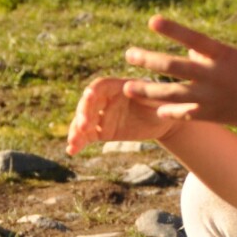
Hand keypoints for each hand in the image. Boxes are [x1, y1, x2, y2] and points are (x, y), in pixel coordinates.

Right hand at [65, 73, 187, 155]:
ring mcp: (102, 115)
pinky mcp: (102, 131)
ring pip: (84, 122)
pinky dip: (78, 142)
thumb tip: (132, 89)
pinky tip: (71, 151)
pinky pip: (87, 136)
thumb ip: (147, 93)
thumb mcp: (160, 98)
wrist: (164, 120)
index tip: (89, 96)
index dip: (94, 91)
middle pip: (88, 104)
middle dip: (83, 114)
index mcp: (118, 85)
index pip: (100, 86)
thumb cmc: (164, 103)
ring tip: (72, 143)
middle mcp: (106, 99)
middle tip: (82, 126)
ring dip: (76, 131)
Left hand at [122, 15, 236, 134]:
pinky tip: (156, 109)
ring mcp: (211, 98)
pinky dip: (169, 111)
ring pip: (171, 93)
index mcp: (223, 55)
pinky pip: (184, 113)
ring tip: (128, 87)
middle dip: (148, 60)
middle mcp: (214, 76)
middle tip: (128, 54)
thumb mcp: (234, 57)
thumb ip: (207, 54)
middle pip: (174, 67)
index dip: (173, 29)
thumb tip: (184, 55)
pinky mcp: (211, 115)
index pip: (193, 38)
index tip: (151, 20)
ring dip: (147, 91)